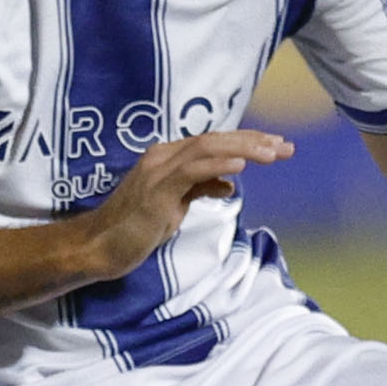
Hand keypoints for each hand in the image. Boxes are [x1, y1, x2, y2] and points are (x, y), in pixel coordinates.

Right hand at [82, 130, 293, 276]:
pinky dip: (216, 166)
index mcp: (168, 157)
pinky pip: (191, 172)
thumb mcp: (175, 206)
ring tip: (272, 153)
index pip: (214, 141)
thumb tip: (228, 183)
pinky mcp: (156, 192)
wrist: (100, 246)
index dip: (248, 140)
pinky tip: (240, 167)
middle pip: (215, 139)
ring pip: (207, 148)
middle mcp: (163, 157)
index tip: (277, 146)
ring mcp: (158, 172)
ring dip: (243, 149)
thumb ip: (199, 189)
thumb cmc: (135, 228)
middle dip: (254, 141)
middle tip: (286, 147)